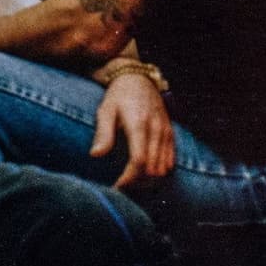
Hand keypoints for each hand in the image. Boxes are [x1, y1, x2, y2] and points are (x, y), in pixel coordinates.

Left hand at [90, 74, 175, 188]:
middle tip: (121, 186)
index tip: (116, 186)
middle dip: (137, 183)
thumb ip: (103, 134)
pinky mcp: (170, 133)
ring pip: (162, 167)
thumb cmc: (118, 96)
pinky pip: (170, 160)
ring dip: (148, 180)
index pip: (138, 161)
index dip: (128, 178)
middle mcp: (155, 129)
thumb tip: (95, 155)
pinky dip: (159, 171)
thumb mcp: (105, 111)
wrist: (138, 78)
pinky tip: (145, 174)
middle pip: (151, 168)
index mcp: (138, 125)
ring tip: (131, 182)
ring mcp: (165, 132)